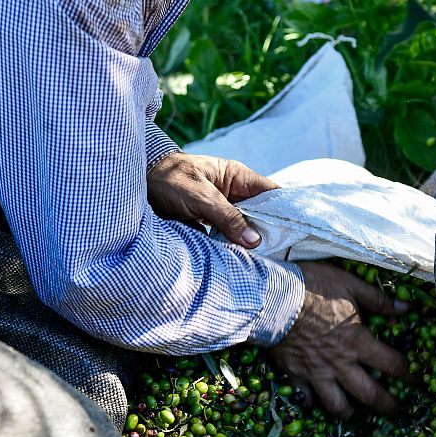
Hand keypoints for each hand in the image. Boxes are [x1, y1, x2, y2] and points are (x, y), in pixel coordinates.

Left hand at [147, 152, 276, 247]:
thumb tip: (255, 240)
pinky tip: (240, 260)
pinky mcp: (209, 223)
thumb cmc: (170, 180)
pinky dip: (233, 247)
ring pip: (244, 227)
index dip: (285, 209)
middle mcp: (233, 193)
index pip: (270, 193)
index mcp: (237, 177)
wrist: (139, 184)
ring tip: (263, 260)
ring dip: (249, 242)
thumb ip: (227, 216)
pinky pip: (228, 236)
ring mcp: (222, 209)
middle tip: (279, 252)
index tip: (296, 229)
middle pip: (260, 214)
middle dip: (268, 231)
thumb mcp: (200, 196)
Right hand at [269, 262, 410, 417]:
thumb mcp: (350, 284)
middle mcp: (341, 364)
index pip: (392, 365)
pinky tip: (315, 402)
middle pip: (370, 395)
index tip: (417, 380)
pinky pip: (306, 399)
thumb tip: (406, 308)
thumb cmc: (313, 287)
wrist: (272, 298)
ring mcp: (317, 373)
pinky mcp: (295, 375)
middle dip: (388, 406)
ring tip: (354, 413)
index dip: (409, 375)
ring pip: (337, 405)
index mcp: (358, 341)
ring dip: (350, 412)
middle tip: (398, 413)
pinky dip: (312, 403)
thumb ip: (378, 299)